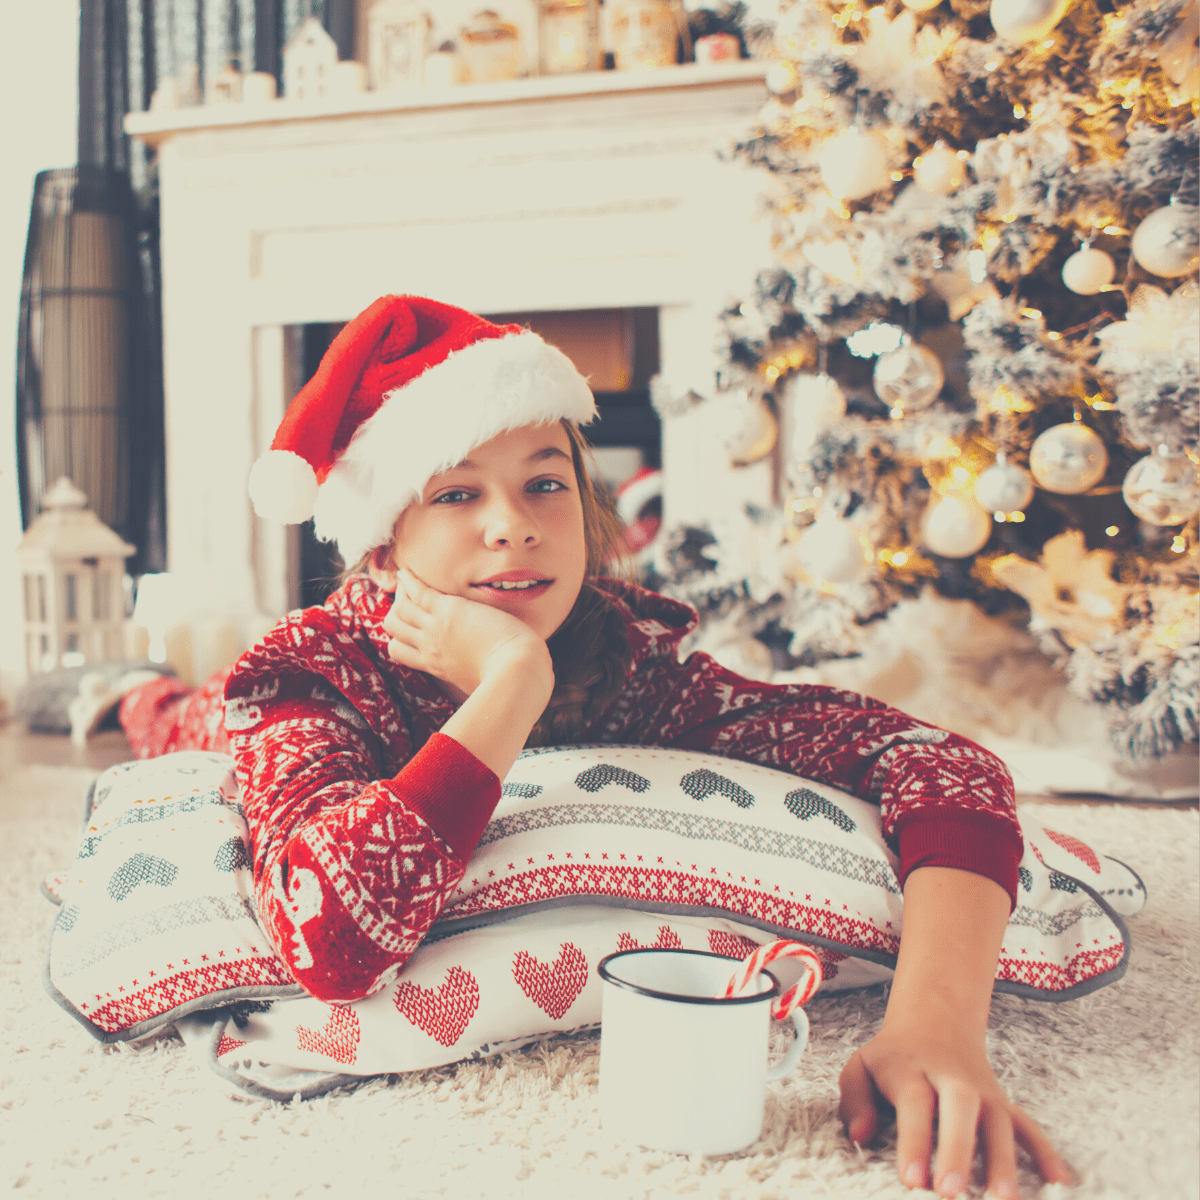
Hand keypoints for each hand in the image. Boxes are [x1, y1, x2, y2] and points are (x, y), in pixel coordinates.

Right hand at [381, 568, 552, 700]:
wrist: (517, 671)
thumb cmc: (507, 679)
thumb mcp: (477, 681)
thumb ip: (469, 674)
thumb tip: (478, 677)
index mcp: (436, 666)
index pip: (399, 651)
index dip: (398, 636)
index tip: (406, 625)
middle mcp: (429, 648)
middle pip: (394, 628)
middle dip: (396, 612)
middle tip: (406, 599)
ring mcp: (435, 629)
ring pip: (401, 609)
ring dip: (401, 593)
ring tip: (405, 580)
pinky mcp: (449, 611)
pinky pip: (418, 593)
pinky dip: (409, 582)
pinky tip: (406, 572)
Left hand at [838, 1014, 1071, 1197]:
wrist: (935, 1024)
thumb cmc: (892, 1058)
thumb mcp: (861, 1066)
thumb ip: (854, 1099)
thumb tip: (860, 1135)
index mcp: (912, 1069)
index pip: (914, 1103)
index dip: (913, 1142)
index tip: (911, 1181)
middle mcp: (953, 1079)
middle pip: (961, 1107)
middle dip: (957, 1150)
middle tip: (950, 1193)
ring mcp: (984, 1092)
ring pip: (999, 1122)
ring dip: (1003, 1161)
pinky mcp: (1004, 1104)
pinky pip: (1029, 1127)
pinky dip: (1046, 1153)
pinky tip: (1060, 1183)